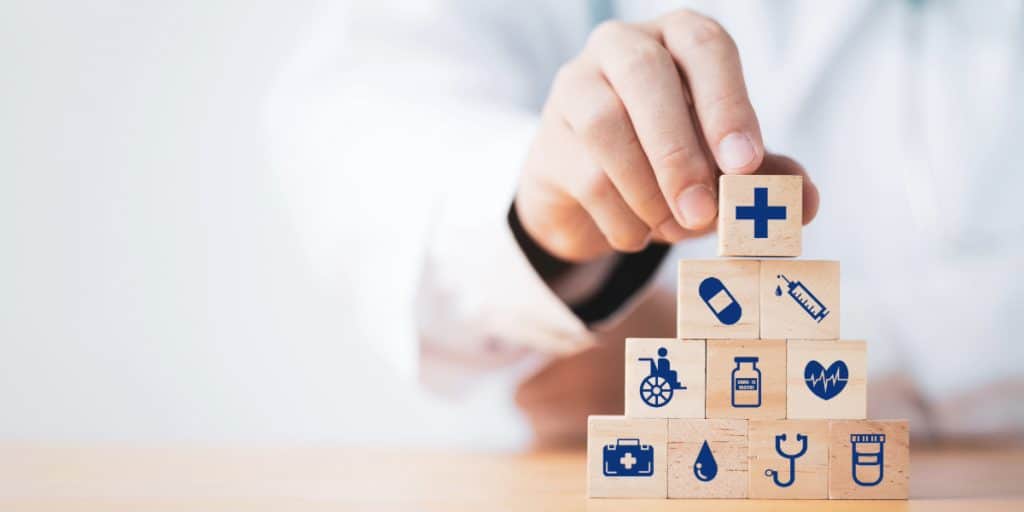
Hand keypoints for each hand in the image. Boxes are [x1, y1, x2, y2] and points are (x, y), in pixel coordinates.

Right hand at [515, 10, 818, 261]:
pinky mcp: (548, 140)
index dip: (728, 103)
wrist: (591, 199)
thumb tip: (805, 201)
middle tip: (703, 212)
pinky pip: (585, 176)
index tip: (746, 164)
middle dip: (678, 150)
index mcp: (677, 39)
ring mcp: (576, 87)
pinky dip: (621, 217)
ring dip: (647, 189)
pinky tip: (638, 234)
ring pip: (606, 125)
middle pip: (646, 76)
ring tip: (674, 228)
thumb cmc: (668, 165)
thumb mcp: (722, 170)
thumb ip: (765, 179)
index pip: (705, 46)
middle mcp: (622, 47)